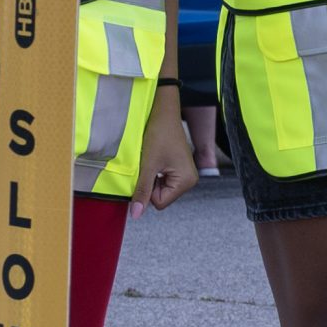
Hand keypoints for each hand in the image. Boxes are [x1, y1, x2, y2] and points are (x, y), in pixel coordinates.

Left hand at [131, 95, 197, 213]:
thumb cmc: (159, 134)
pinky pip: (162, 180)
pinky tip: (154, 158)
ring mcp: (185, 174)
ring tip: (151, 159)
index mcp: (186, 181)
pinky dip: (153, 172)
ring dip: (150, 177)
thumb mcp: (147, 165)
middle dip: (149, 184)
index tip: (145, 171)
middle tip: (148, 164)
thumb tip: (136, 214)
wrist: (163, 112)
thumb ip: (142, 191)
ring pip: (159, 188)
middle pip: (161, 197)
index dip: (147, 191)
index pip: (159, 202)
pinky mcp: (179, 168)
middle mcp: (190, 180)